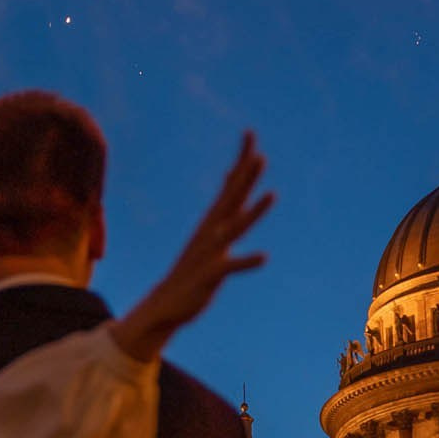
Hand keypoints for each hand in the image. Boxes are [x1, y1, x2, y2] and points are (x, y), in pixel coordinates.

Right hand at [110, 133, 271, 362]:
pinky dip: (246, 260)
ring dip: (254, 211)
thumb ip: (226, 209)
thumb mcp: (212, 235)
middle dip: (247, 177)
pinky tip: (263, 257)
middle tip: (261, 155)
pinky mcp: (211, 274)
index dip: (242, 160)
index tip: (251, 134)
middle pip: (233, 199)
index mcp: (213, 221)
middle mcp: (211, 231)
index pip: (231, 184)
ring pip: (236, 227)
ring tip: (272, 195)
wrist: (166, 303)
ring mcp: (210, 251)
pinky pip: (231, 266)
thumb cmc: (193, 270)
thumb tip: (233, 180)